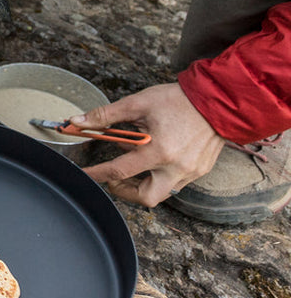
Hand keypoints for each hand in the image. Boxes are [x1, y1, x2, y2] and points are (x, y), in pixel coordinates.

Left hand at [78, 83, 225, 206]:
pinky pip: (175, 182)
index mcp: (159, 151)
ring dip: (143, 183)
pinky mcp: (200, 170)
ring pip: (162, 192)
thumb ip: (105, 115)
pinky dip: (159, 174)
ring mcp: (191, 172)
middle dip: (125, 192)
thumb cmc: (179, 100)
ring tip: (133, 162)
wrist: (219, 99)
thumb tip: (78, 121)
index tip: (85, 175)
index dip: (97, 175)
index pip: (119, 171)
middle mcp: (177, 167)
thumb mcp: (138, 103)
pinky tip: (154, 157)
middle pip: (146, 197)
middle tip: (113, 178)